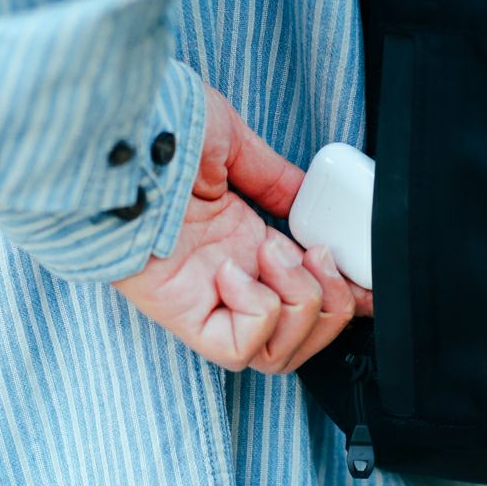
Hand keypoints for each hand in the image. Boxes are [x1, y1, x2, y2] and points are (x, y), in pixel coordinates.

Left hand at [113, 85, 372, 373]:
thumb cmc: (162, 131)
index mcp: (241, 243)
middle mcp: (228, 280)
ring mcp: (205, 301)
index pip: (303, 297)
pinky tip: (233, 266)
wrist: (114, 132)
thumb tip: (307, 201)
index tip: (372, 283)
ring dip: (300, 301)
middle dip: (333, 304)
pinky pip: (238, 347)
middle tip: (317, 255)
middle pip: (298, 339)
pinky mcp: (181, 313)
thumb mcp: (234, 148)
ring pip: (276, 354)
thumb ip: (274, 180)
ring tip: (271, 249)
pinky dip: (256, 310)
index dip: (346, 299)